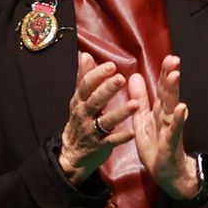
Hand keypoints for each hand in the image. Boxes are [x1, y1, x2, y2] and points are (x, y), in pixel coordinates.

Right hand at [58, 53, 137, 185]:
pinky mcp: (100, 146)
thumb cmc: (80, 120)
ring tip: (135, 104)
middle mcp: (84, 115)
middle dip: (108, 89)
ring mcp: (91, 131)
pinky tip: (133, 131)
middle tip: (121, 79)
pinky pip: (112, 141)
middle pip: (95, 100)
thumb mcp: (79, 99)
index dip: (98, 75)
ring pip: (106, 121)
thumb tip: (86, 55)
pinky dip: (122, 137)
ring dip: (120, 112)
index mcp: (80, 101)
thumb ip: (84, 78)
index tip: (111, 65)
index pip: (87, 86)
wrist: (72, 152)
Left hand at [128, 55, 199, 199]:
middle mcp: (167, 117)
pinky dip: (178, 118)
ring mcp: (171, 128)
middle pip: (169, 94)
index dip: (164, 73)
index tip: (168, 57)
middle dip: (170, 77)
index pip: (162, 89)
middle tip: (173, 59)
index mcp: (159, 111)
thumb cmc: (155, 146)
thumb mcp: (143, 119)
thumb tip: (136, 76)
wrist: (166, 172)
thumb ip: (141, 99)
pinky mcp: (171, 142)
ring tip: (175, 76)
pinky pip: (174, 129)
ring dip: (174, 92)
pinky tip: (182, 108)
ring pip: (172, 107)